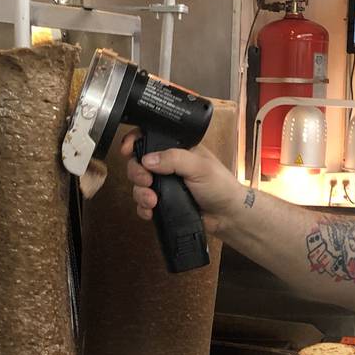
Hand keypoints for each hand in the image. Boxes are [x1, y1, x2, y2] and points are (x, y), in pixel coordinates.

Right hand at [120, 131, 244, 233]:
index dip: (134, 142)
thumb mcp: (200, 167)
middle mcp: (167, 166)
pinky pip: (143, 205)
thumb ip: (174, 159)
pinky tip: (150, 212)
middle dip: (136, 173)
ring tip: (152, 201)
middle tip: (146, 181)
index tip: (127, 150)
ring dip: (140, 193)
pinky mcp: (162, 204)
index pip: (150, 139)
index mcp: (176, 150)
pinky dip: (143, 209)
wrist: (227, 216)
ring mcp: (163, 185)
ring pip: (138, 185)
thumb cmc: (220, 186)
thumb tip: (147, 159)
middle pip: (138, 163)